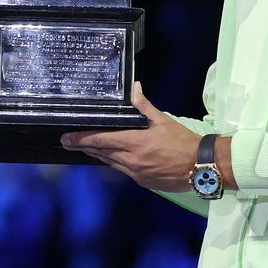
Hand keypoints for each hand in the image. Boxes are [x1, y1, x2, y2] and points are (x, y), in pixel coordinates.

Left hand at [60, 82, 210, 191]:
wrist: (200, 167)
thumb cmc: (181, 141)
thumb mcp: (162, 120)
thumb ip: (144, 105)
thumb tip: (134, 87)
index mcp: (135, 142)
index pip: (101, 141)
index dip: (82, 139)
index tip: (67, 138)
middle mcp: (131, 160)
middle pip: (101, 153)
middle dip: (83, 147)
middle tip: (67, 142)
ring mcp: (136, 173)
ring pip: (109, 162)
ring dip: (96, 155)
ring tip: (83, 147)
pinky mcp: (142, 182)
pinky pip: (122, 170)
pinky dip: (113, 162)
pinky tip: (109, 157)